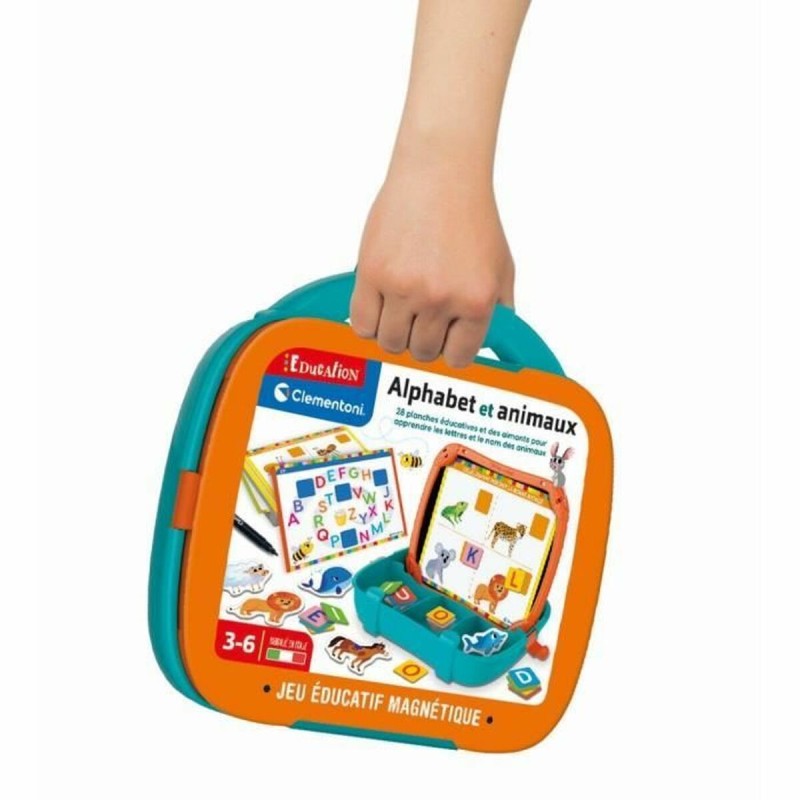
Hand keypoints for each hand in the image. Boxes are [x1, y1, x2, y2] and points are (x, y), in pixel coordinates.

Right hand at [351, 156, 514, 367]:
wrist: (440, 172)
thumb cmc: (470, 217)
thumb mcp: (501, 269)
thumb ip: (500, 312)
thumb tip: (492, 348)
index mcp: (476, 301)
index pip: (457, 358)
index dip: (449, 350)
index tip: (444, 340)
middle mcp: (440, 298)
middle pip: (421, 352)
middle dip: (421, 340)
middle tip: (421, 320)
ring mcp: (404, 287)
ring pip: (390, 341)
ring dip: (394, 332)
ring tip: (400, 311)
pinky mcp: (372, 273)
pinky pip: (361, 323)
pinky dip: (368, 322)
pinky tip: (379, 307)